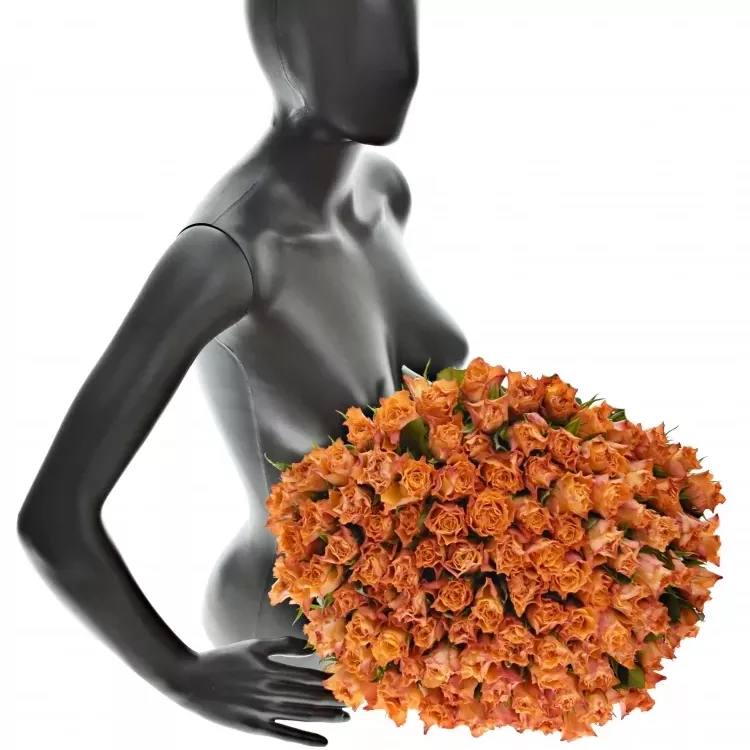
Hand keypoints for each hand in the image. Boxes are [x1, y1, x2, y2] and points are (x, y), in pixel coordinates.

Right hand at [168, 637, 349, 745]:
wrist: (192, 679)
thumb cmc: (225, 658)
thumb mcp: (254, 645)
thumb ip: (282, 645)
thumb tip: (309, 647)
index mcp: (271, 668)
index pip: (309, 676)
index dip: (330, 679)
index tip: (349, 680)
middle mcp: (270, 690)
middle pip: (309, 696)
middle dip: (333, 699)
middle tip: (355, 701)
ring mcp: (262, 710)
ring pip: (301, 715)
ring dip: (325, 717)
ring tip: (345, 717)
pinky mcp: (254, 727)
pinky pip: (284, 734)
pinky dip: (304, 739)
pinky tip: (322, 741)